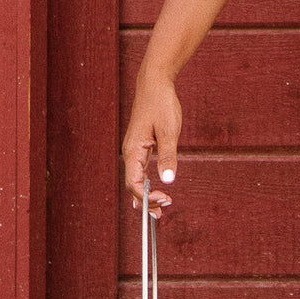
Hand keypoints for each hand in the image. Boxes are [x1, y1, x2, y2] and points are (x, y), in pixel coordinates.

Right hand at [122, 71, 181, 216]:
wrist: (154, 84)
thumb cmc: (161, 104)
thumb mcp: (169, 130)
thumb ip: (168, 156)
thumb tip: (168, 180)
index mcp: (133, 150)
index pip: (133, 183)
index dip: (146, 196)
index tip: (165, 199)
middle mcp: (130, 152)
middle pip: (133, 185)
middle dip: (145, 201)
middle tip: (161, 214)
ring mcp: (134, 149)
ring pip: (136, 179)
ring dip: (146, 194)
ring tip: (159, 208)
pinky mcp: (141, 146)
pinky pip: (139, 170)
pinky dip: (145, 183)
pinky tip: (151, 192)